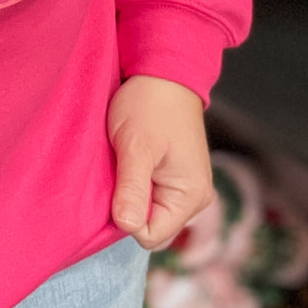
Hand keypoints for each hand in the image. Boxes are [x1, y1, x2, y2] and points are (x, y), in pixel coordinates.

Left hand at [107, 74, 213, 250]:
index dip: (125, 217)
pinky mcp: (173, 175)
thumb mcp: (136, 146)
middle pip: (149, 225)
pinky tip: (127, 160)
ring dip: (128, 191)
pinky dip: (133, 181)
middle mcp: (193, 198)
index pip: (150, 235)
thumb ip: (132, 188)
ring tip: (122, 161)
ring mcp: (184, 187)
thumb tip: (127, 227)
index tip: (114, 185)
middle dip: (126, 204)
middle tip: (117, 169)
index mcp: (190, 197)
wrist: (163, 72)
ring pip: (146, 209)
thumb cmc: (150, 105)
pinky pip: (148, 194)